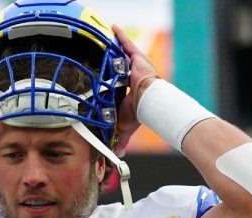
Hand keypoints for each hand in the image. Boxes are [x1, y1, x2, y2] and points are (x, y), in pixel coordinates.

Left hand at [111, 24, 159, 156]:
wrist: (150, 100)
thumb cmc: (141, 112)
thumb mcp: (125, 127)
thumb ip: (120, 140)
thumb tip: (116, 156)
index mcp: (129, 92)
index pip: (118, 85)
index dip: (113, 81)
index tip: (105, 81)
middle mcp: (132, 77)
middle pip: (119, 67)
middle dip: (112, 62)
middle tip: (101, 56)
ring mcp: (134, 67)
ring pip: (121, 55)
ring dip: (114, 48)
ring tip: (103, 39)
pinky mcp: (136, 57)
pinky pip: (126, 44)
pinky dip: (120, 35)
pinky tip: (113, 28)